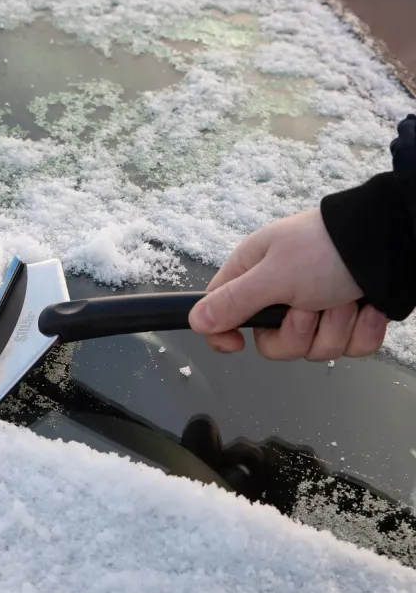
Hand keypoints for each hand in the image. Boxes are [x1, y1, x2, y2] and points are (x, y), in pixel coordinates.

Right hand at [188, 208, 388, 360]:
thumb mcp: (274, 275)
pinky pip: (348, 348)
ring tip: (345, 297)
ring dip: (335, 327)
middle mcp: (281, 293)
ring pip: (314, 349)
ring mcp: (317, 308)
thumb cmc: (329, 248)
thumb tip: (196, 321)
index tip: (237, 344)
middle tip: (311, 304)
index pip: (221, 314)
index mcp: (254, 275)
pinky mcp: (348, 320)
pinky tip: (367, 307)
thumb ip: (233, 302)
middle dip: (299, 332)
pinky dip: (362, 330)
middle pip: (273, 343)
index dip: (224, 333)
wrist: (395, 242)